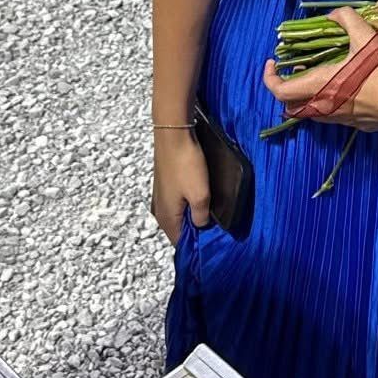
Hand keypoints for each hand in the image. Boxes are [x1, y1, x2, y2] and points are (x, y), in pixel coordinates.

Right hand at [151, 127, 209, 244]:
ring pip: (179, 213)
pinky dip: (189, 201)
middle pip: (179, 228)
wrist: (173, 133)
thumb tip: (202, 226)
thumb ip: (201, 216)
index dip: (197, 244)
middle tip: (217, 224)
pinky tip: (202, 195)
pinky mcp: (166, 183)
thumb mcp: (200, 196)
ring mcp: (161, 196)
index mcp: (166, 218)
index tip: (214, 240)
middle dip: (196, 228)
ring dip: (194, 213)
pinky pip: (179, 201)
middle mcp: (160, 210)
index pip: (180, 242)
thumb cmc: (186, 165)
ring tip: (212, 209)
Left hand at [262, 5, 377, 130]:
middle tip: (297, 72)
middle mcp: (327, 108)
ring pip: (315, 114)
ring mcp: (344, 120)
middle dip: (289, 91)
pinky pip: (337, 118)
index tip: (273, 64)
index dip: (269, 78)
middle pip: (293, 107)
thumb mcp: (367, 35)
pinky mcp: (361, 126)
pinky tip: (349, 89)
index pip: (280, 90)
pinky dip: (333, 105)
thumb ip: (345, 20)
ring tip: (323, 78)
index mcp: (321, 85)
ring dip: (312, 98)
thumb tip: (334, 14)